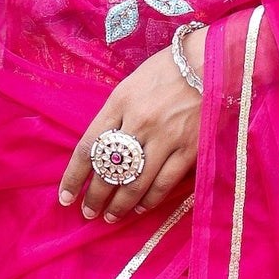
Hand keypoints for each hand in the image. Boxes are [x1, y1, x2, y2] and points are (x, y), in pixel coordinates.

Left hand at [60, 36, 203, 222]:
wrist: (214, 61)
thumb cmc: (169, 69)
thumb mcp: (132, 83)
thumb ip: (115, 114)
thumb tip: (101, 148)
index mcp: (120, 102)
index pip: (88, 147)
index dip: (73, 177)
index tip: (65, 197)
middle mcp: (139, 122)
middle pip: (109, 170)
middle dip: (95, 197)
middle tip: (88, 213)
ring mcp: (165, 138)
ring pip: (135, 183)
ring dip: (120, 205)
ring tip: (110, 217)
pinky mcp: (189, 149)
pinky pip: (164, 183)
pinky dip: (149, 199)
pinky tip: (140, 207)